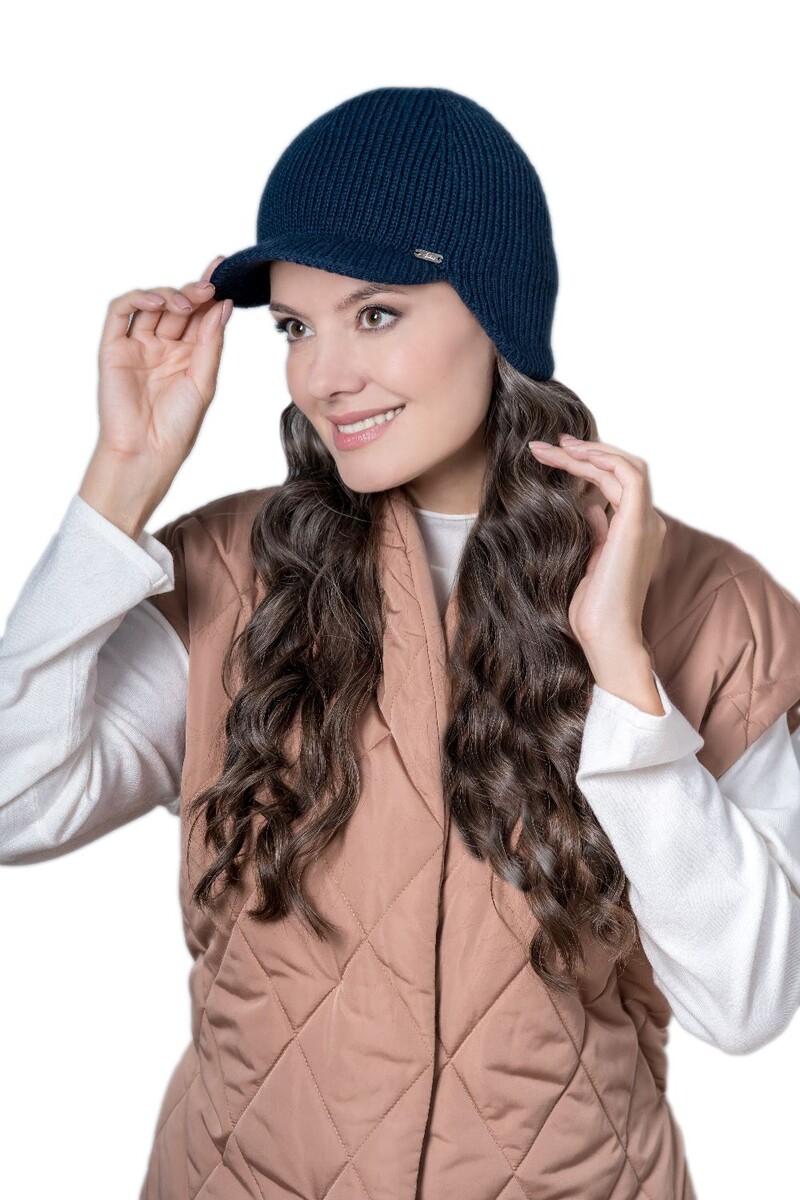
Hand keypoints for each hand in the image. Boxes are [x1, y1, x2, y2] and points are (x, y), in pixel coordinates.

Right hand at [95, 254, 231, 476]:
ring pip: (151, 305)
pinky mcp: (113, 348)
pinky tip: (159, 302)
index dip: (211, 293)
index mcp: (187, 355)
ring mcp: (137, 346)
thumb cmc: (178, 426)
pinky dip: (138, 299)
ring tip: (189, 301)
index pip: (199, 316)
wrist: (147, 453)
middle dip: (194, 292)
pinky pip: (120, 313)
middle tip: (209, 286)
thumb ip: (210, 342)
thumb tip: (223, 305)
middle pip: (177, 306)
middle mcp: (162, 347)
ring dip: (171, 295)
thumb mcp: (204, 381)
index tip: (225, 270)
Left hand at [528, 433, 665, 664]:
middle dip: (587, 451)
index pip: (617, 482)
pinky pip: (628, 477)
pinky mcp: (636, 526)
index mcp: (636, 531)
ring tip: (554, 446)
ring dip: (589, 451)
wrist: (605, 635)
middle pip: (623, 468)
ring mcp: (645, 523)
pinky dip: (604, 460)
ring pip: (626, 466)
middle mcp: (647, 523)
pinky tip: (575, 457)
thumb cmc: (593, 608)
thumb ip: (595, 531)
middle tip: (551, 443)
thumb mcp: (588, 560)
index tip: (555, 455)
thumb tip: (588, 506)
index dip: (589, 464)